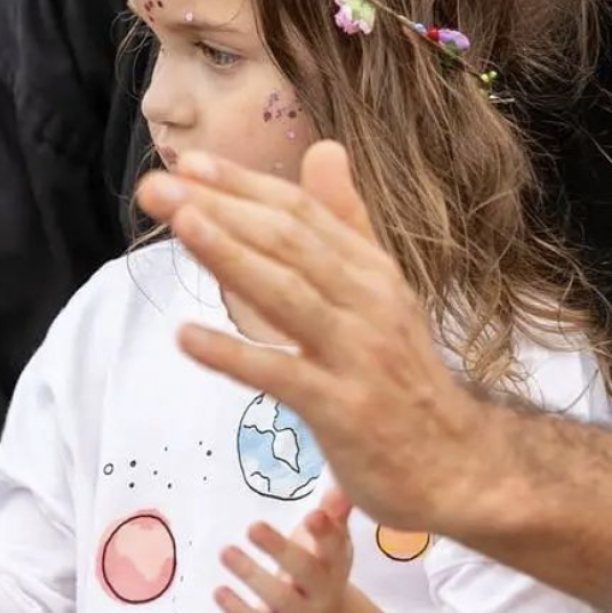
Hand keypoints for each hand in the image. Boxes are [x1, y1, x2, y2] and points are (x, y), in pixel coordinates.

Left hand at [137, 143, 482, 535]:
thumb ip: (346, 221)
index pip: (300, 212)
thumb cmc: (402, 374)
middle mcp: (368, 301)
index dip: (243, 184)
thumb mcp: (380, 289)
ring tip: (180, 226)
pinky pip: (283, 375)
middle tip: (155, 188)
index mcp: (371, 268)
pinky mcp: (343, 411)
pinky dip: (235, 354)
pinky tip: (187, 337)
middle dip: (219, 208)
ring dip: (230, 256)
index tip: (188, 163)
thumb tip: (324, 148)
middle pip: (288, 241)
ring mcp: (357, 355)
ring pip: (288, 294)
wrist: (456, 464)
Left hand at [217, 489, 354, 612]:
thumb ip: (333, 513)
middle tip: (252, 526)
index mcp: (335, 562)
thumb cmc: (320, 567)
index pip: (334, 546)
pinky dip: (238, 610)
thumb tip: (343, 483)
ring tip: (226, 552)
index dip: (325, 532)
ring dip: (251, 575)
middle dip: (279, 549)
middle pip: (305, 571)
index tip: (311, 514)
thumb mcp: (330, 541)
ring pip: (279, 598)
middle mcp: (323, 591)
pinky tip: (218, 590)